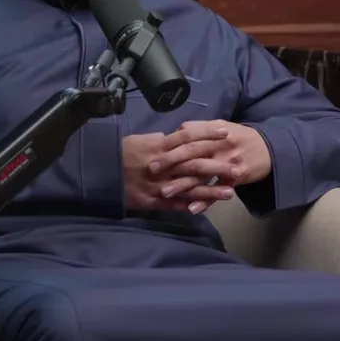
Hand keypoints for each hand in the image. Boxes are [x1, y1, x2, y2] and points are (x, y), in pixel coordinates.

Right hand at [122, 130, 236, 212]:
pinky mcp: (154, 201)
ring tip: (230, 192)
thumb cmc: (121, 154)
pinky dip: (192, 206)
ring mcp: (160, 185)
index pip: (189, 137)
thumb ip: (161, 141)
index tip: (226, 132)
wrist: (101, 173)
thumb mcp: (140, 140)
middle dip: (218, 166)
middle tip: (237, 166)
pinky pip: (176, 204)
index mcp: (161, 147)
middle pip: (195, 163)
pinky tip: (207, 208)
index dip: (208, 134)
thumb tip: (177, 137)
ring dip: (211, 190)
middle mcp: (164, 166)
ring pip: (190, 187)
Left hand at [151, 120, 272, 211]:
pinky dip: (206, 200)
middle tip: (152, 171)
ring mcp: (228, 163)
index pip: (189, 137)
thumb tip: (178, 130)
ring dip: (183, 184)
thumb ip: (199, 128)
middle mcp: (220, 146)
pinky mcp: (236, 178)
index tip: (153, 155)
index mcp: (214, 132)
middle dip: (171, 163)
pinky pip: (218, 190)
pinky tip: (192, 208)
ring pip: (203, 174)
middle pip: (193, 154)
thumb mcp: (221, 126)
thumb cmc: (239, 137)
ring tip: (165, 193)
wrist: (269, 149)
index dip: (171, 146)